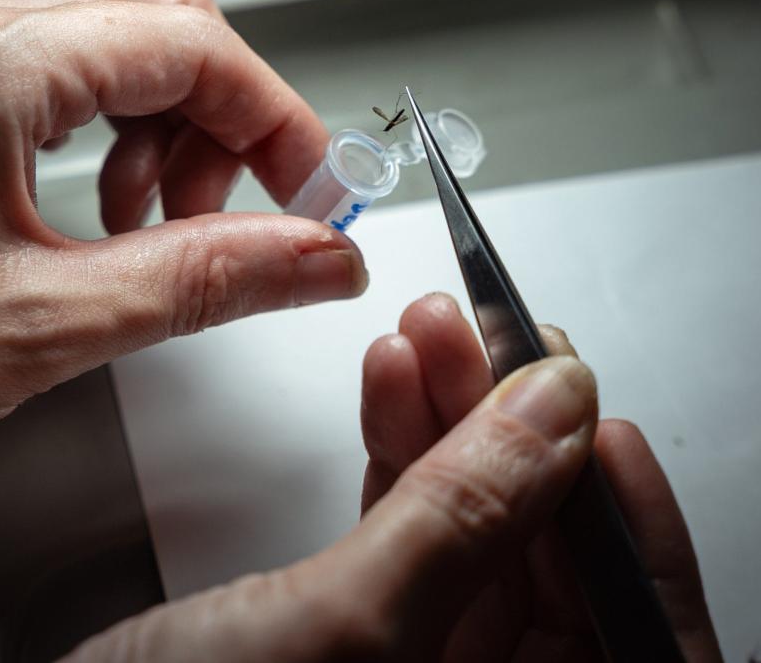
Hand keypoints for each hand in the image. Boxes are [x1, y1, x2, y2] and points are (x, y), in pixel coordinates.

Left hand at [0, 0, 366, 608]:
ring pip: (102, 34)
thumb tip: (304, 258)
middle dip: (222, 106)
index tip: (312, 194)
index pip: (192, 46)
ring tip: (165, 218)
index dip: (278, 122)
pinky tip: (103, 208)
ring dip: (164, 117)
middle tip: (243, 203)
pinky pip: (44, 73)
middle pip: (154, 11)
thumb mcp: (43, 325)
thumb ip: (201, 278)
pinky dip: (103, 128)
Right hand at [66, 294, 721, 661]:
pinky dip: (399, 445)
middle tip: (494, 338)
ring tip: (426, 333)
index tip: (576, 387)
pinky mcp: (357, 626)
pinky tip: (388, 381)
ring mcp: (416, 661)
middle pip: (541, 551)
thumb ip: (459, 519)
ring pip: (470, 524)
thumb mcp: (344, 624)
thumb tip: (551, 413)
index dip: (611, 495)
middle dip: (514, 427)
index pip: (617, 609)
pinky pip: (406, 525)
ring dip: (450, 418)